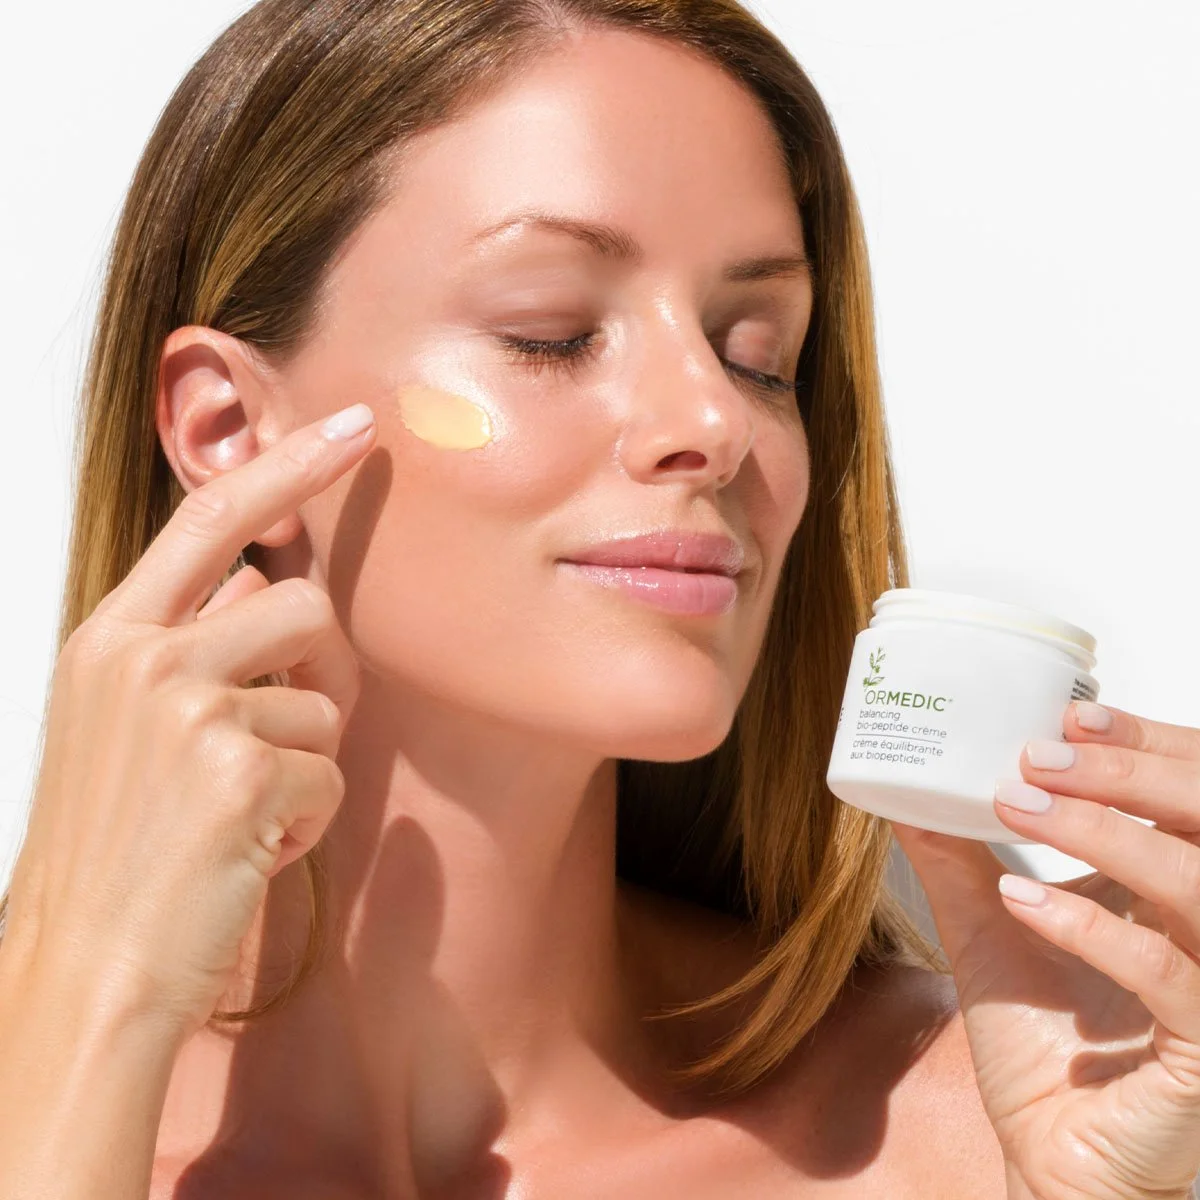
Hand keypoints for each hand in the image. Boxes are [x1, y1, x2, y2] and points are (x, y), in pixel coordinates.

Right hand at [1, 403, 376, 1043]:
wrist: (84, 966)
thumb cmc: (117, 847)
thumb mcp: (124, 726)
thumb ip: (188, 644)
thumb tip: (266, 582)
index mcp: (108, 639)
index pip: (211, 518)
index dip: (289, 464)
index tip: (355, 427)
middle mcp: (142, 659)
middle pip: (299, 603)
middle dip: (313, 670)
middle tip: (273, 739)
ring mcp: (187, 710)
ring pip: (324, 697)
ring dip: (303, 760)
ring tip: (241, 812)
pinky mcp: (239, 769)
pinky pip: (329, 771)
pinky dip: (306, 817)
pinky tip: (249, 850)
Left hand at [891, 701, 1199, 1199]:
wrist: (1051, 1156)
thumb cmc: (1041, 1045)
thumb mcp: (989, 930)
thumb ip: (960, 859)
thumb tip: (906, 790)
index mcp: (1173, 893)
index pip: (1189, 798)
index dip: (1149, 748)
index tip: (1074, 713)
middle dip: (1134, 774)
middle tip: (1045, 748)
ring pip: (1197, 886)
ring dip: (1107, 835)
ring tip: (1020, 806)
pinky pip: (1171, 976)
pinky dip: (1094, 928)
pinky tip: (1022, 902)